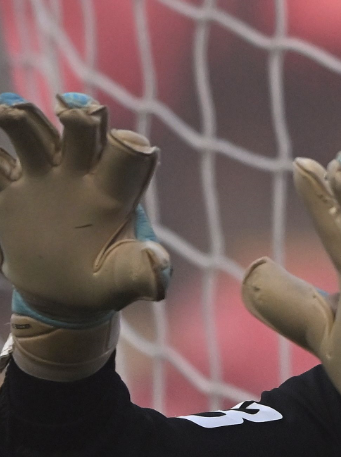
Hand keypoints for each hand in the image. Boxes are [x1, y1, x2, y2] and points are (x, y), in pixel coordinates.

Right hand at [0, 92, 169, 380]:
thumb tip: (159, 274)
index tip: (123, 141)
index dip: (126, 145)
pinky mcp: (10, 192)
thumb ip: (141, 273)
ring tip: (6, 111)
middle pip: (82, 134)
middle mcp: (80, 176)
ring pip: (34, 136)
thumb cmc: (104, 286)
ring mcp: (43, 179)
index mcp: (113, 193)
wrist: (63, 297)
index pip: (126, 156)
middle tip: (69, 109)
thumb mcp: (123, 282)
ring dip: (23, 120)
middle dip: (78, 118)